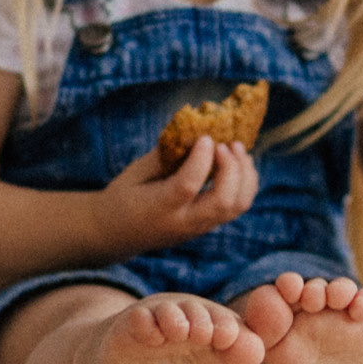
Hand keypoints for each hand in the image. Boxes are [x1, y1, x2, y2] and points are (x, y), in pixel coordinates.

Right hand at [91, 137, 258, 256]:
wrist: (117, 234)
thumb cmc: (123, 197)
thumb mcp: (135, 172)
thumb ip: (164, 155)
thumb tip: (193, 129)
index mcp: (159, 208)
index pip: (188, 186)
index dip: (201, 159)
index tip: (206, 136)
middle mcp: (184, 222)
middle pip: (223, 202)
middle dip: (232, 168)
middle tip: (226, 143)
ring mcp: (199, 228)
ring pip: (237, 206)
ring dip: (245, 175)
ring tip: (236, 148)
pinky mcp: (208, 226)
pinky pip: (237, 207)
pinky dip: (245, 182)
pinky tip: (238, 162)